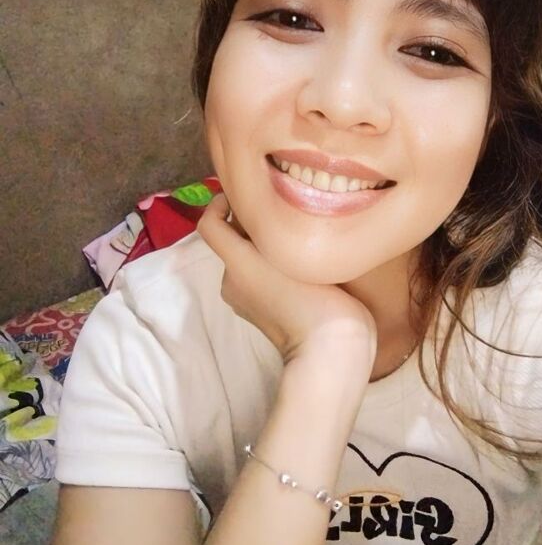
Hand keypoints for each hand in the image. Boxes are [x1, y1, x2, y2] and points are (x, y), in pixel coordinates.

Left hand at [196, 193, 377, 367]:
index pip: (208, 224)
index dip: (219, 203)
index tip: (245, 194)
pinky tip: (303, 263)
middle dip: (252, 223)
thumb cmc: (309, 297)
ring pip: (249, 258)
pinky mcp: (264, 313)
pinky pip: (261, 277)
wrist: (330, 350)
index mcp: (234, 264)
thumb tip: (257, 206)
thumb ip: (267, 228)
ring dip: (266, 245)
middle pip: (232, 239)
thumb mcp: (286, 255)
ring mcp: (247, 300)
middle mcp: (233, 281)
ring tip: (299, 234)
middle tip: (286, 209)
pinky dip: (274, 266)